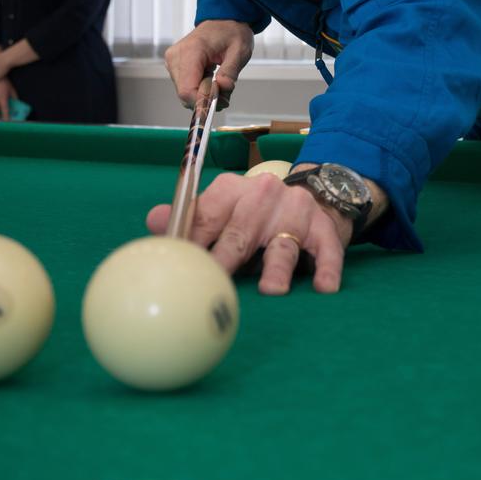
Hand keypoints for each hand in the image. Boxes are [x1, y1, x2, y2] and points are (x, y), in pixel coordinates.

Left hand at [146, 172, 349, 293]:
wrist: (311, 198)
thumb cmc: (254, 215)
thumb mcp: (222, 208)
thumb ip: (190, 218)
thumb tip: (154, 222)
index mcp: (231, 189)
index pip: (206, 216)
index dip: (192, 243)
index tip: (182, 268)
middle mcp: (264, 194)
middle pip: (241, 231)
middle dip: (227, 258)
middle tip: (216, 283)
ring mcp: (296, 211)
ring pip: (283, 243)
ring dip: (277, 268)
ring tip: (272, 290)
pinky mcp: (323, 228)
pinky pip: (326, 250)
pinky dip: (326, 269)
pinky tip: (324, 288)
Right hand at [164, 20, 253, 110]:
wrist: (224, 20)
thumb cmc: (231, 32)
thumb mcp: (239, 51)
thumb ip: (230, 72)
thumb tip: (222, 88)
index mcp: (191, 51)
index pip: (187, 89)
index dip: (203, 101)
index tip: (221, 101)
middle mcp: (176, 57)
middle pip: (185, 94)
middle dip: (206, 99)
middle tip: (225, 93)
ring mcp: (173, 61)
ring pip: (184, 93)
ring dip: (204, 95)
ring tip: (219, 81)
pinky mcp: (174, 65)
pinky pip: (185, 86)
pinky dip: (199, 89)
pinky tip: (210, 78)